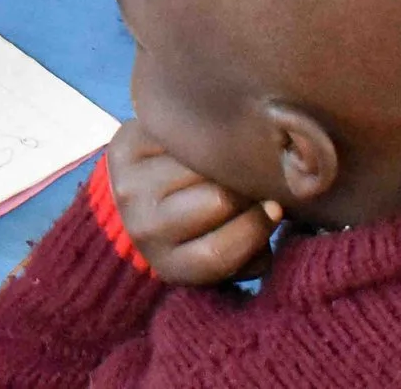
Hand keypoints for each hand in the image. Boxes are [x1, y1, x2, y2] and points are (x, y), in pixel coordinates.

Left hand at [104, 120, 278, 285]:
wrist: (144, 198)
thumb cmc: (199, 229)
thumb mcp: (227, 256)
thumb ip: (255, 250)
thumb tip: (273, 211)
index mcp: (172, 266)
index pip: (219, 253)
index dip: (257, 228)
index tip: (276, 208)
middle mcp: (145, 230)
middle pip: (218, 199)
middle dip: (244, 187)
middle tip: (250, 179)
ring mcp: (130, 188)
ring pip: (200, 162)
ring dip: (222, 158)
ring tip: (226, 159)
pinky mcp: (123, 149)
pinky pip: (179, 134)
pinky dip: (198, 136)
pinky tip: (200, 141)